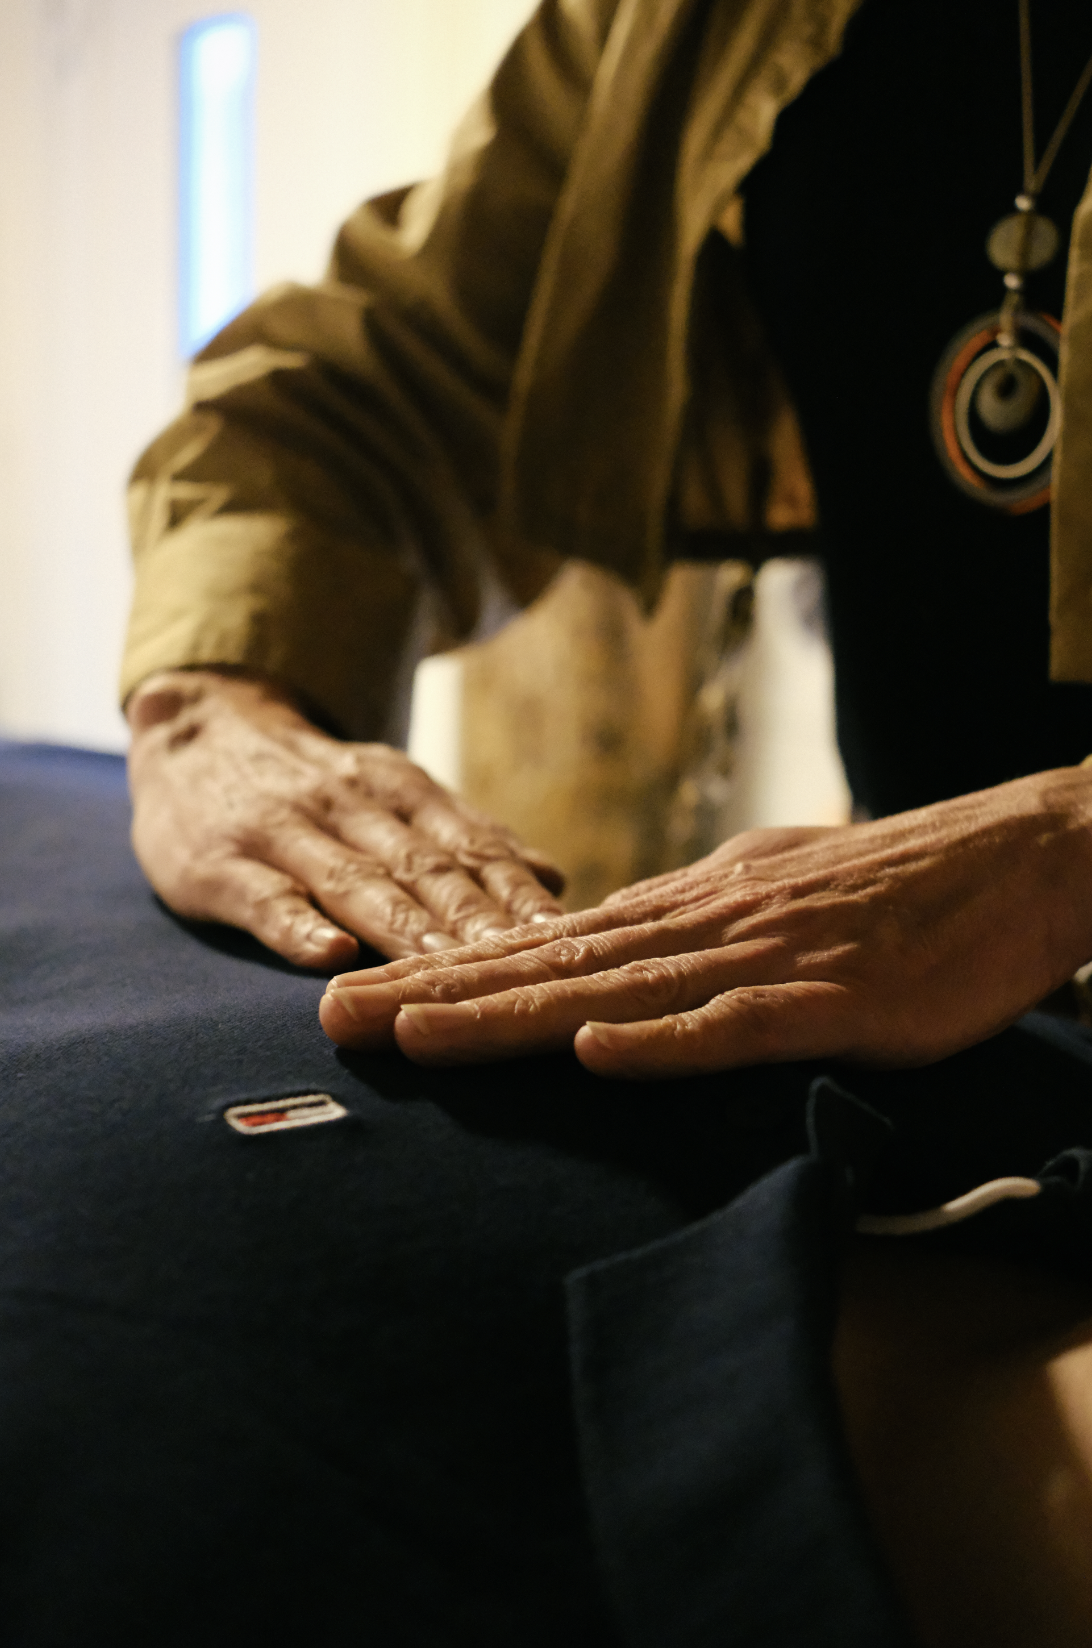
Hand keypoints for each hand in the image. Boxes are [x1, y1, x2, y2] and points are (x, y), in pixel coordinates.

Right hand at [126, 669, 563, 968]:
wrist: (194, 727)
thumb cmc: (307, 784)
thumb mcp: (390, 793)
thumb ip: (462, 837)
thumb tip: (554, 878)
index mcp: (400, 790)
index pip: (471, 847)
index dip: (520, 895)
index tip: (572, 940)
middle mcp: (350, 805)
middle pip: (426, 869)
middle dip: (481, 921)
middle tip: (532, 968)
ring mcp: (284, 832)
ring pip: (356, 883)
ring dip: (407, 930)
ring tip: (453, 971)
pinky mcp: (219, 863)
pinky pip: (262, 896)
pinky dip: (296, 926)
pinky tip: (329, 956)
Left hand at [319, 768, 1091, 1075]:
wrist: (1015, 855)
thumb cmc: (892, 885)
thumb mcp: (771, 893)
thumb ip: (692, 928)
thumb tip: (617, 959)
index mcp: (688, 906)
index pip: (547, 944)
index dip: (452, 971)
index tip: (365, 993)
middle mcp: (706, 924)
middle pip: (551, 964)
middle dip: (440, 993)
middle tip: (336, 1017)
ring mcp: (768, 957)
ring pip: (617, 989)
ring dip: (513, 1015)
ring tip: (417, 1034)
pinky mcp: (837, 998)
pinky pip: (740, 1022)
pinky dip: (667, 1038)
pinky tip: (597, 1053)